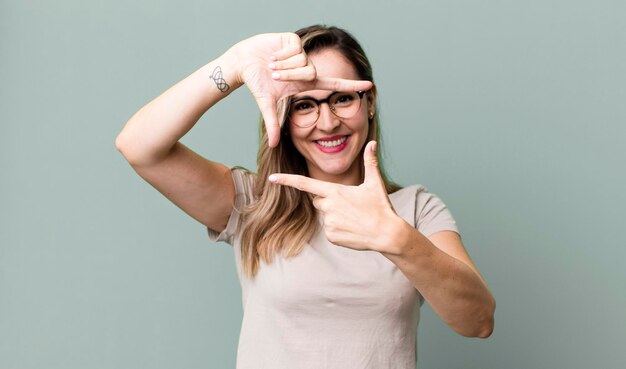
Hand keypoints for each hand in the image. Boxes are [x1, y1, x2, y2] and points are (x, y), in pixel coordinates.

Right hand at [230, 33, 372, 147]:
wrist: (244, 62)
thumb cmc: (257, 82)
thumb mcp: (267, 104)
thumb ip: (273, 124)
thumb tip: (272, 146)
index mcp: (306, 82)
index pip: (334, 85)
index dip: (351, 86)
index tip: (370, 85)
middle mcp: (307, 67)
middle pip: (312, 74)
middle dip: (289, 76)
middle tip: (274, 75)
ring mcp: (302, 53)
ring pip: (302, 62)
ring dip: (283, 66)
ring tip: (271, 64)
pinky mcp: (294, 40)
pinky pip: (294, 50)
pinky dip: (280, 55)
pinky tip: (272, 54)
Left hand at [268, 141, 402, 251]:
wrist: (387, 234)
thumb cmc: (380, 207)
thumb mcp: (374, 183)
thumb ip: (370, 162)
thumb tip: (372, 143)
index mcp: (335, 191)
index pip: (305, 184)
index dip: (287, 180)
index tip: (272, 178)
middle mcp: (328, 206)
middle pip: (318, 201)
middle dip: (330, 201)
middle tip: (350, 206)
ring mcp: (329, 222)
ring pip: (326, 216)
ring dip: (337, 216)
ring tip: (355, 219)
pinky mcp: (331, 236)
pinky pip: (330, 231)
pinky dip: (340, 230)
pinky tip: (353, 229)